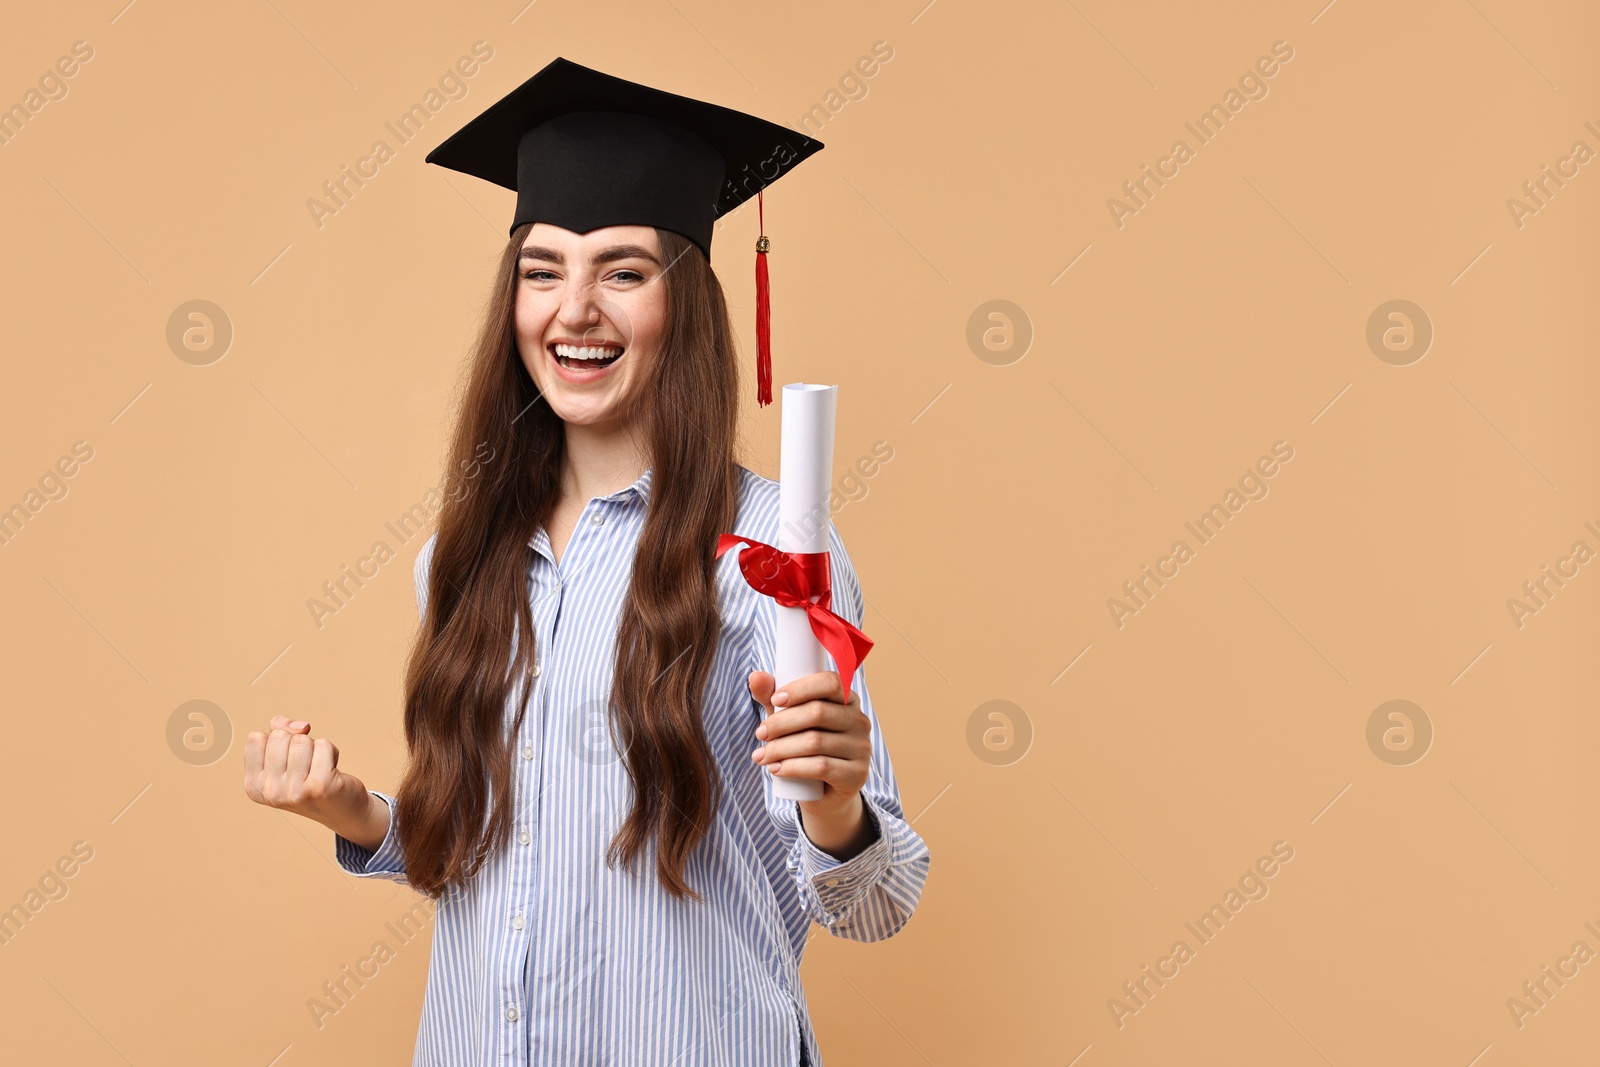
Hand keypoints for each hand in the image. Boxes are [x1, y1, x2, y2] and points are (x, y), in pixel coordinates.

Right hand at [243, 716, 387, 850]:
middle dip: (296, 742)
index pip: (255, 738)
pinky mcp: (320, 786)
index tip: (287, 756)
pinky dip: (331, 751)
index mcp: (254, 786)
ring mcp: (294, 791)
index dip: (276, 739)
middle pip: (279, 736)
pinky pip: (323, 745)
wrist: (343, 810)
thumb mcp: (284, 757)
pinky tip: (331, 770)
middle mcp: (270, 792)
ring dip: (314, 747)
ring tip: (318, 767)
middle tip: (306, 764)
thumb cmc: (310, 778)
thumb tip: (301, 726)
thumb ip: (279, 730)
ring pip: (301, 739)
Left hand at [748, 670, 878, 857]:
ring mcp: (862, 748)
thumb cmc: (805, 747)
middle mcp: (859, 721)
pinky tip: (776, 769)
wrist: (824, 793)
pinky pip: (821, 767)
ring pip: (815, 742)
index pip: (831, 682)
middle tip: (760, 733)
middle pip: (818, 712)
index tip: (775, 699)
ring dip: (781, 748)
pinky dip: (793, 767)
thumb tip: (755, 676)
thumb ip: (772, 697)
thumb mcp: (788, 720)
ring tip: (761, 756)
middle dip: (781, 722)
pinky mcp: (857, 775)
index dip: (801, 688)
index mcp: (847, 700)